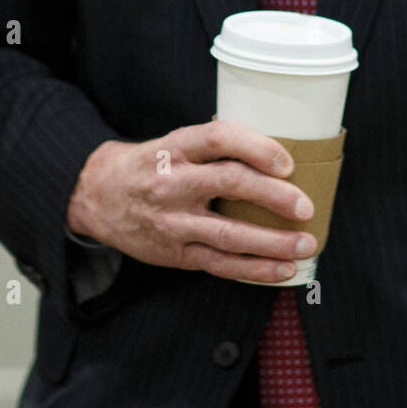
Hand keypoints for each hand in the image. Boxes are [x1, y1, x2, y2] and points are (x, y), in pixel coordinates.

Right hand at [66, 121, 317, 283]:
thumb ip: (215, 147)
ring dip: (273, 242)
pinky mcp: (175, 253)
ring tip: (306, 244)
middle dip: (274, 196)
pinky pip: (220, 264)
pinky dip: (255, 269)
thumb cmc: (152, 164)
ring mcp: (173, 222)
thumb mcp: (175, 142)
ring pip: (229, 234)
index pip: (219, 138)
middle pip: (230, 184)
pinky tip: (284, 269)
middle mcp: (173, 183)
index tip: (287, 161)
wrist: (99, 196)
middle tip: (306, 206)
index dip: (257, 147)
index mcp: (176, 147)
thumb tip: (279, 153)